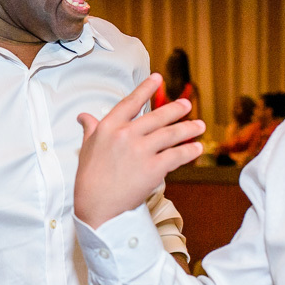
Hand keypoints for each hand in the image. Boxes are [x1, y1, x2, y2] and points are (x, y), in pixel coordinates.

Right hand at [75, 75, 206, 228]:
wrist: (96, 206)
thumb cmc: (89, 178)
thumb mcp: (86, 149)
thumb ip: (90, 130)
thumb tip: (83, 116)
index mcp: (108, 127)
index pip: (130, 103)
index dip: (145, 89)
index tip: (157, 78)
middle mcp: (126, 135)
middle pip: (157, 117)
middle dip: (176, 109)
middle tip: (187, 105)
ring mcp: (141, 151)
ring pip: (170, 134)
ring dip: (188, 129)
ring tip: (200, 125)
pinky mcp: (153, 168)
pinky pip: (176, 155)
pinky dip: (189, 151)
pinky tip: (197, 148)